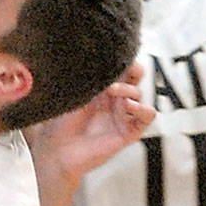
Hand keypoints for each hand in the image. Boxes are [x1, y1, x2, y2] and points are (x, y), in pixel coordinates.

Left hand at [28, 62, 153, 185]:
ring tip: (113, 91)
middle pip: (136, 76)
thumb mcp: (72, 92)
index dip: (122, 60)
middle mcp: (114, 100)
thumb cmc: (60, 124)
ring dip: (130, 89)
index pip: (120, 67)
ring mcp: (122, 115)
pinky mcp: (129, 131)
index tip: (115, 57)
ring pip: (140, 94)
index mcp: (101, 88)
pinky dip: (143, 108)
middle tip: (123, 68)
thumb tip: (94, 55)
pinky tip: (129, 105)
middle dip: (133, 68)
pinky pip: (147, 116)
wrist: (58, 150)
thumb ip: (86, 76)